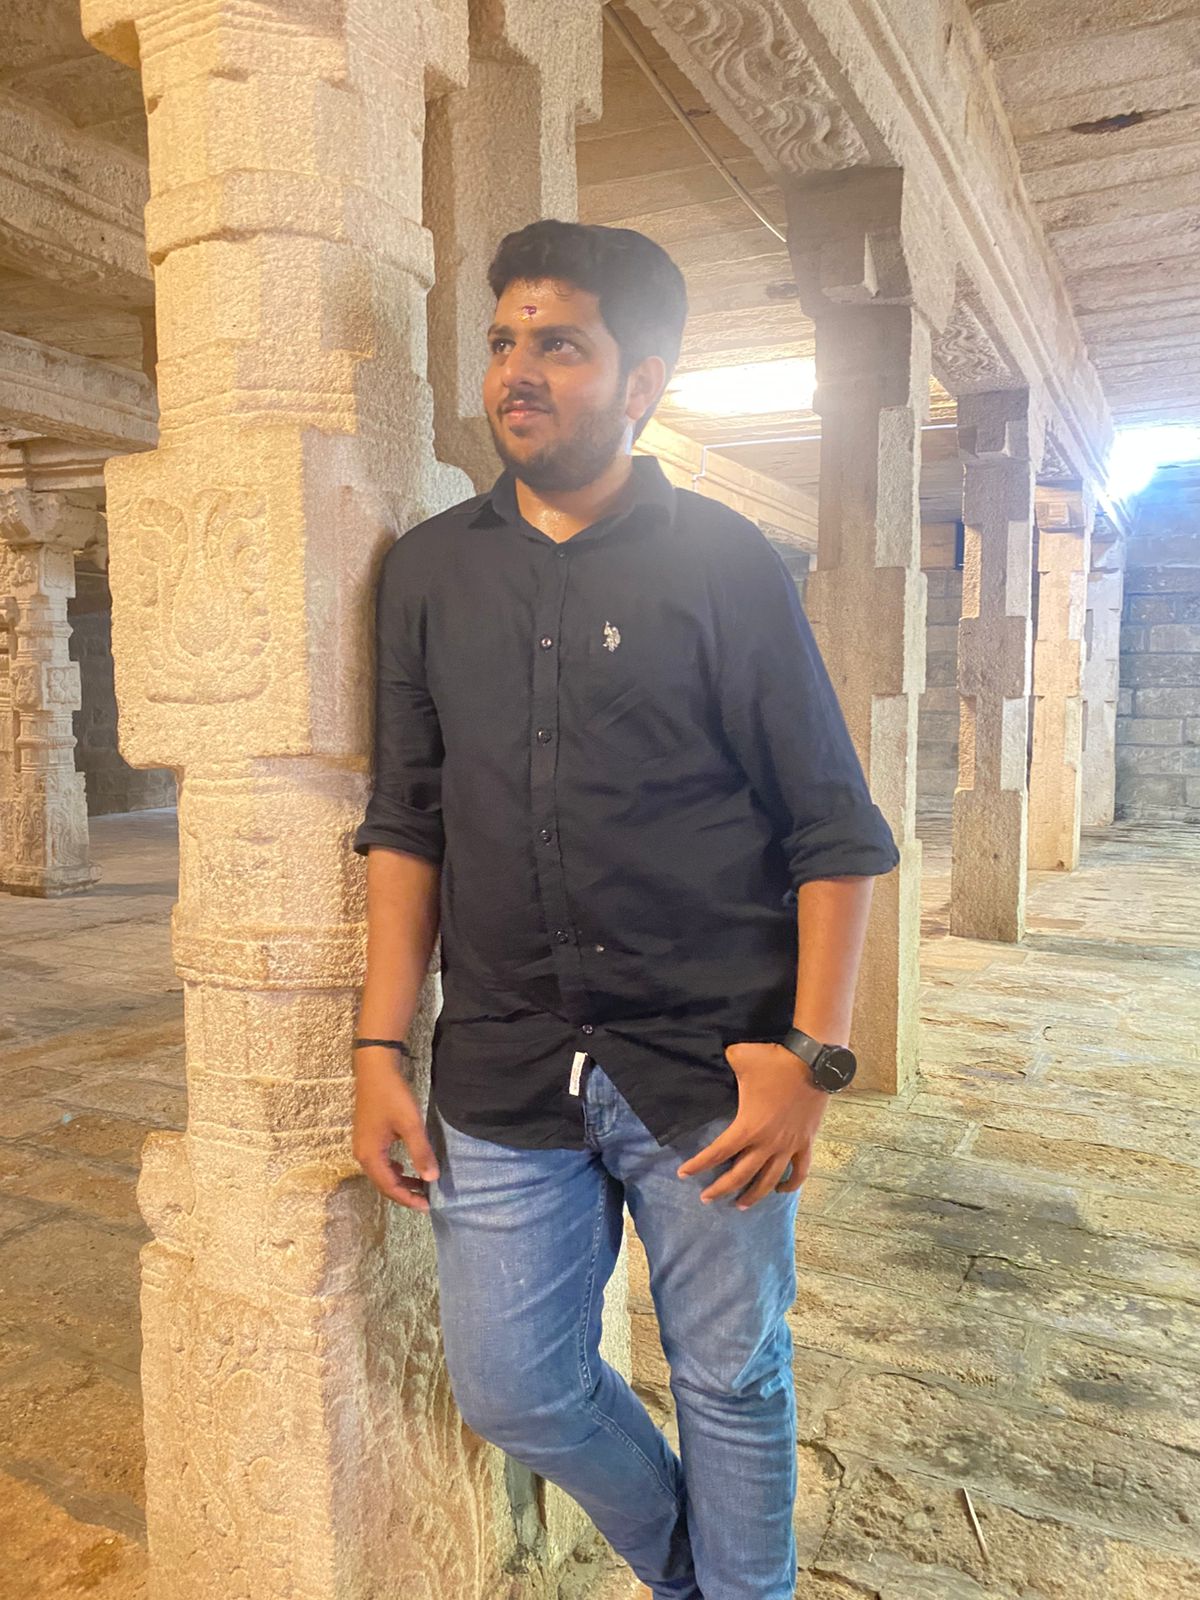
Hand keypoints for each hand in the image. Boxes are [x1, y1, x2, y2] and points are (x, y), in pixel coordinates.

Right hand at [352, 1050, 439, 1211]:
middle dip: (404, 1193)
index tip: (428, 1206)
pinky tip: (405, 1167)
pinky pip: (380, 1162)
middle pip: (383, 1184)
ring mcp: (363, 1145)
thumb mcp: (411, 1124)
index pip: (390, 1187)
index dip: (409, 1199)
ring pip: (382, 1173)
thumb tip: (431, 1179)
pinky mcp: (368, 1137)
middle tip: (426, 1200)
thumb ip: (420, 1152)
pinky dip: (394, 1170)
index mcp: (370, 1156)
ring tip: (420, 1186)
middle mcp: (363, 1154)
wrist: (376, 1069)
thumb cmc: (393, 1096)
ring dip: (400, 1182)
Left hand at [676, 1042, 829, 1209]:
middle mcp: (767, 1143)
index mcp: (748, 1127)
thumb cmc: (774, 1061)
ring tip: (740, 1205)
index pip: (717, 1152)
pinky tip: (781, 1190)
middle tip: (706, 1198)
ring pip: (769, 1180)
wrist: (813, 1062)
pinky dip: (791, 1184)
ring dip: (753, 1195)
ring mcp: (789, 1146)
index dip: (698, 1164)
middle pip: (741, 1175)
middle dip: (721, 1189)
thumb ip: (723, 1060)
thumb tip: (714, 1055)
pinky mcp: (806, 1142)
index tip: (683, 1173)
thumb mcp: (739, 1056)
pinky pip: (800, 1171)